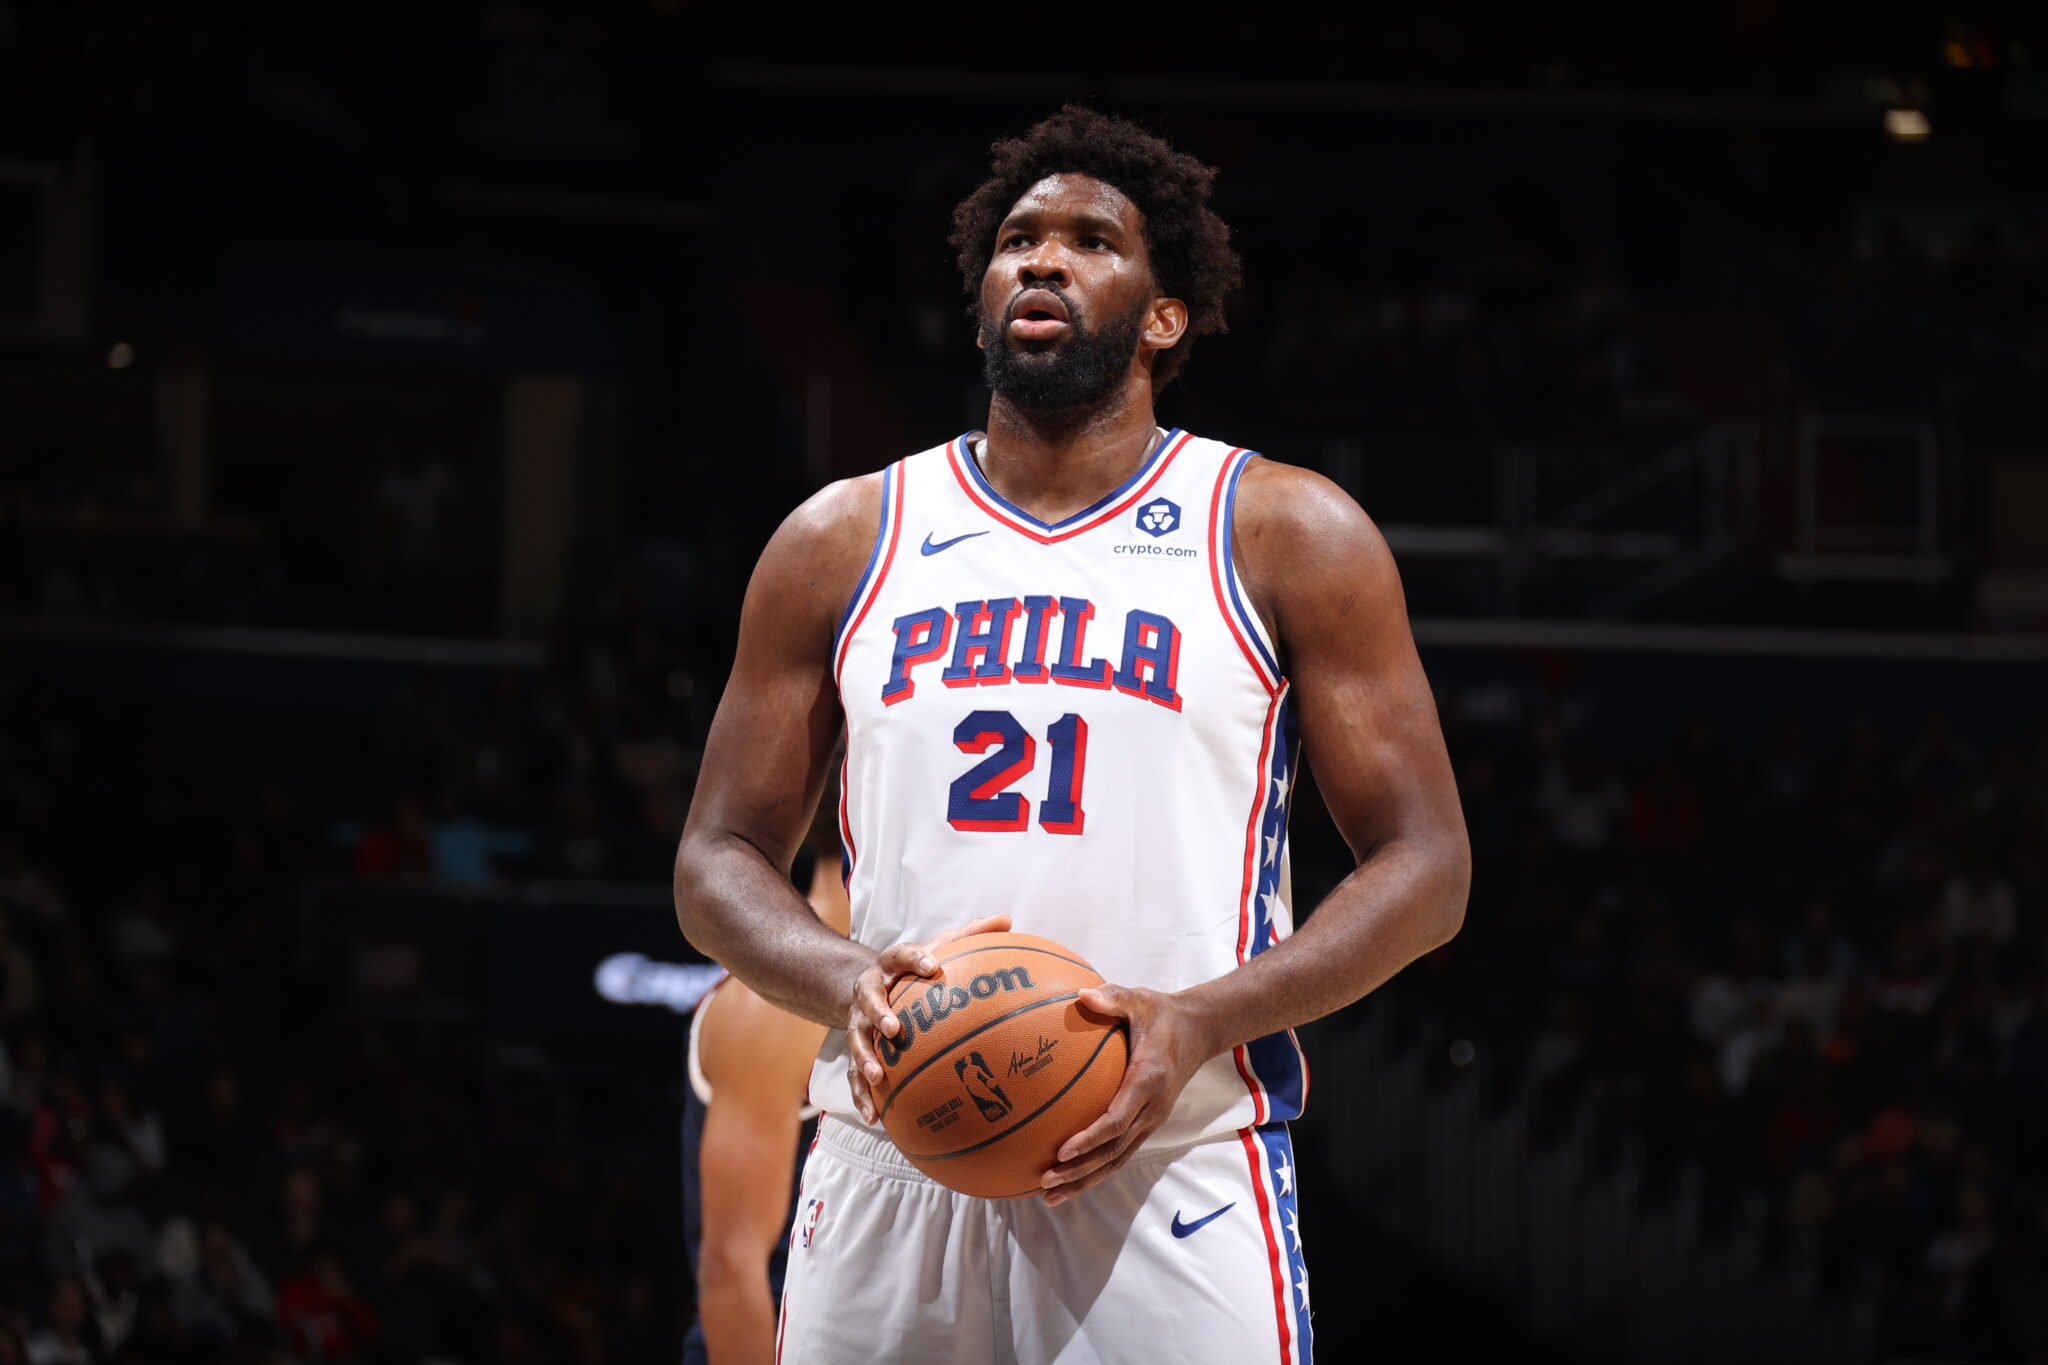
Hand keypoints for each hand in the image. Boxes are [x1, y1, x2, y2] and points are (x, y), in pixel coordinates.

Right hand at [845, 915, 1012, 1122]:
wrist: (865, 984)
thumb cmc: (912, 968)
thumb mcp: (937, 946)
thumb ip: (969, 935)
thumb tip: (1006, 919)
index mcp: (890, 965)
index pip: (901, 955)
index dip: (914, 959)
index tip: (931, 966)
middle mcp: (869, 992)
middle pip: (870, 1000)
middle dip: (880, 1014)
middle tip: (895, 1030)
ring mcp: (859, 1023)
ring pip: (857, 1040)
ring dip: (865, 1059)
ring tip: (878, 1077)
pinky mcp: (856, 1049)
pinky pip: (854, 1076)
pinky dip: (862, 1096)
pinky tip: (875, 1117)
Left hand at [1040, 984, 1214, 1205]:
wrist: (1198, 1032)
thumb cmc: (1162, 1014)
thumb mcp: (1141, 999)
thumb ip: (1113, 997)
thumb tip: (1082, 994)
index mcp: (1147, 1081)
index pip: (1117, 1119)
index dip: (1090, 1138)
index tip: (1062, 1150)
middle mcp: (1151, 1109)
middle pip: (1113, 1150)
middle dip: (1079, 1170)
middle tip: (1045, 1181)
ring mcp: (1150, 1121)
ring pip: (1116, 1160)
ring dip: (1084, 1180)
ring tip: (1049, 1195)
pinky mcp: (1146, 1124)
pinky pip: (1119, 1153)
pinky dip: (1094, 1169)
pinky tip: (1067, 1178)